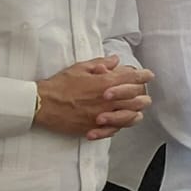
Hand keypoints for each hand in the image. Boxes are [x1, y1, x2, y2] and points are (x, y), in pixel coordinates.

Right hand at [35, 56, 154, 139]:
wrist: (42, 105)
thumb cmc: (60, 84)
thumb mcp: (80, 68)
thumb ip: (100, 64)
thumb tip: (115, 60)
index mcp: (106, 83)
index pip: (133, 79)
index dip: (144, 76)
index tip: (148, 75)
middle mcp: (108, 100)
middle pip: (138, 99)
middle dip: (142, 95)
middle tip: (142, 93)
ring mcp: (103, 116)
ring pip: (131, 117)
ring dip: (135, 112)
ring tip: (135, 110)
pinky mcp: (95, 128)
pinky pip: (115, 130)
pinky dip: (119, 126)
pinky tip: (119, 122)